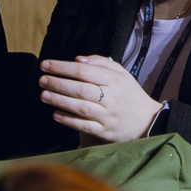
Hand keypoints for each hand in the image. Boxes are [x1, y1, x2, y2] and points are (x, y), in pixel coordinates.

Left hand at [40, 53, 159, 142]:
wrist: (148, 121)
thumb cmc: (130, 95)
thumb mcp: (122, 74)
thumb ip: (101, 63)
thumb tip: (79, 59)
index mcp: (115, 80)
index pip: (84, 71)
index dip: (62, 67)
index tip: (46, 65)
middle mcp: (111, 97)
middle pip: (81, 88)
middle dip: (58, 83)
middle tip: (42, 80)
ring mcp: (108, 116)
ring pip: (80, 107)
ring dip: (60, 101)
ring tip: (44, 95)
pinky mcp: (106, 132)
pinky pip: (84, 126)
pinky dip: (68, 120)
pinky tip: (56, 114)